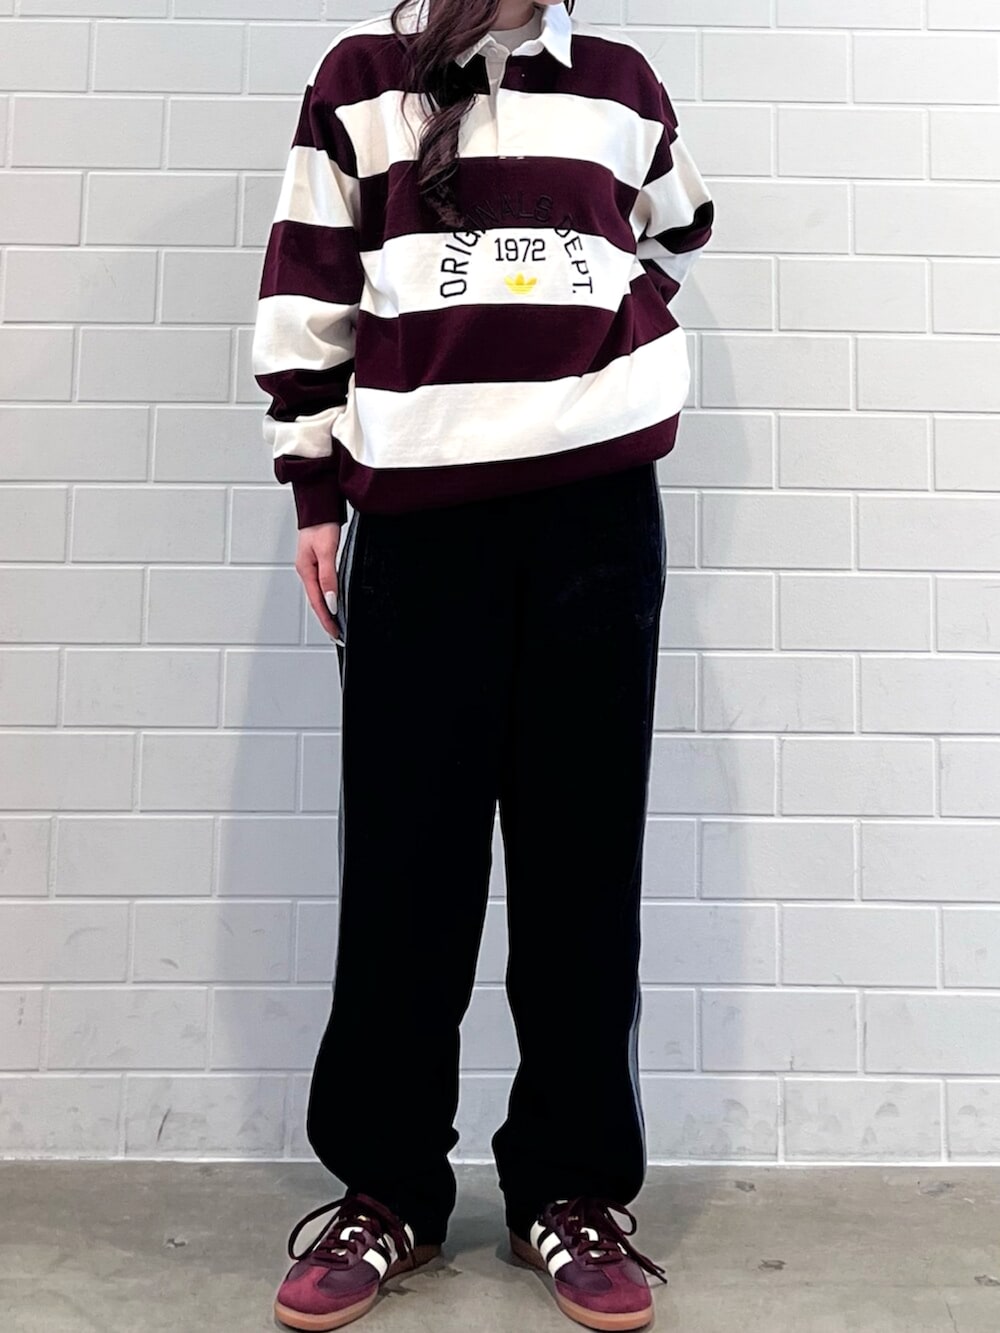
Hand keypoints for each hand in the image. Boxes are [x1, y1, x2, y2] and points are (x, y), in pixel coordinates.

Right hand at [295, 522, 341, 639]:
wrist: (319, 506)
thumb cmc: (321, 525)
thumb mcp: (327, 551)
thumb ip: (328, 577)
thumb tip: (330, 600)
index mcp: (306, 570)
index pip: (317, 602)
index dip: (327, 619)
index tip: (335, 633)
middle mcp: (306, 571)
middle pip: (316, 601)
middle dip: (326, 620)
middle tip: (336, 635)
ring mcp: (311, 567)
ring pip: (318, 594)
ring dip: (326, 610)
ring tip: (335, 625)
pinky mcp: (317, 562)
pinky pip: (321, 585)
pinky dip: (327, 597)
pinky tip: (333, 602)